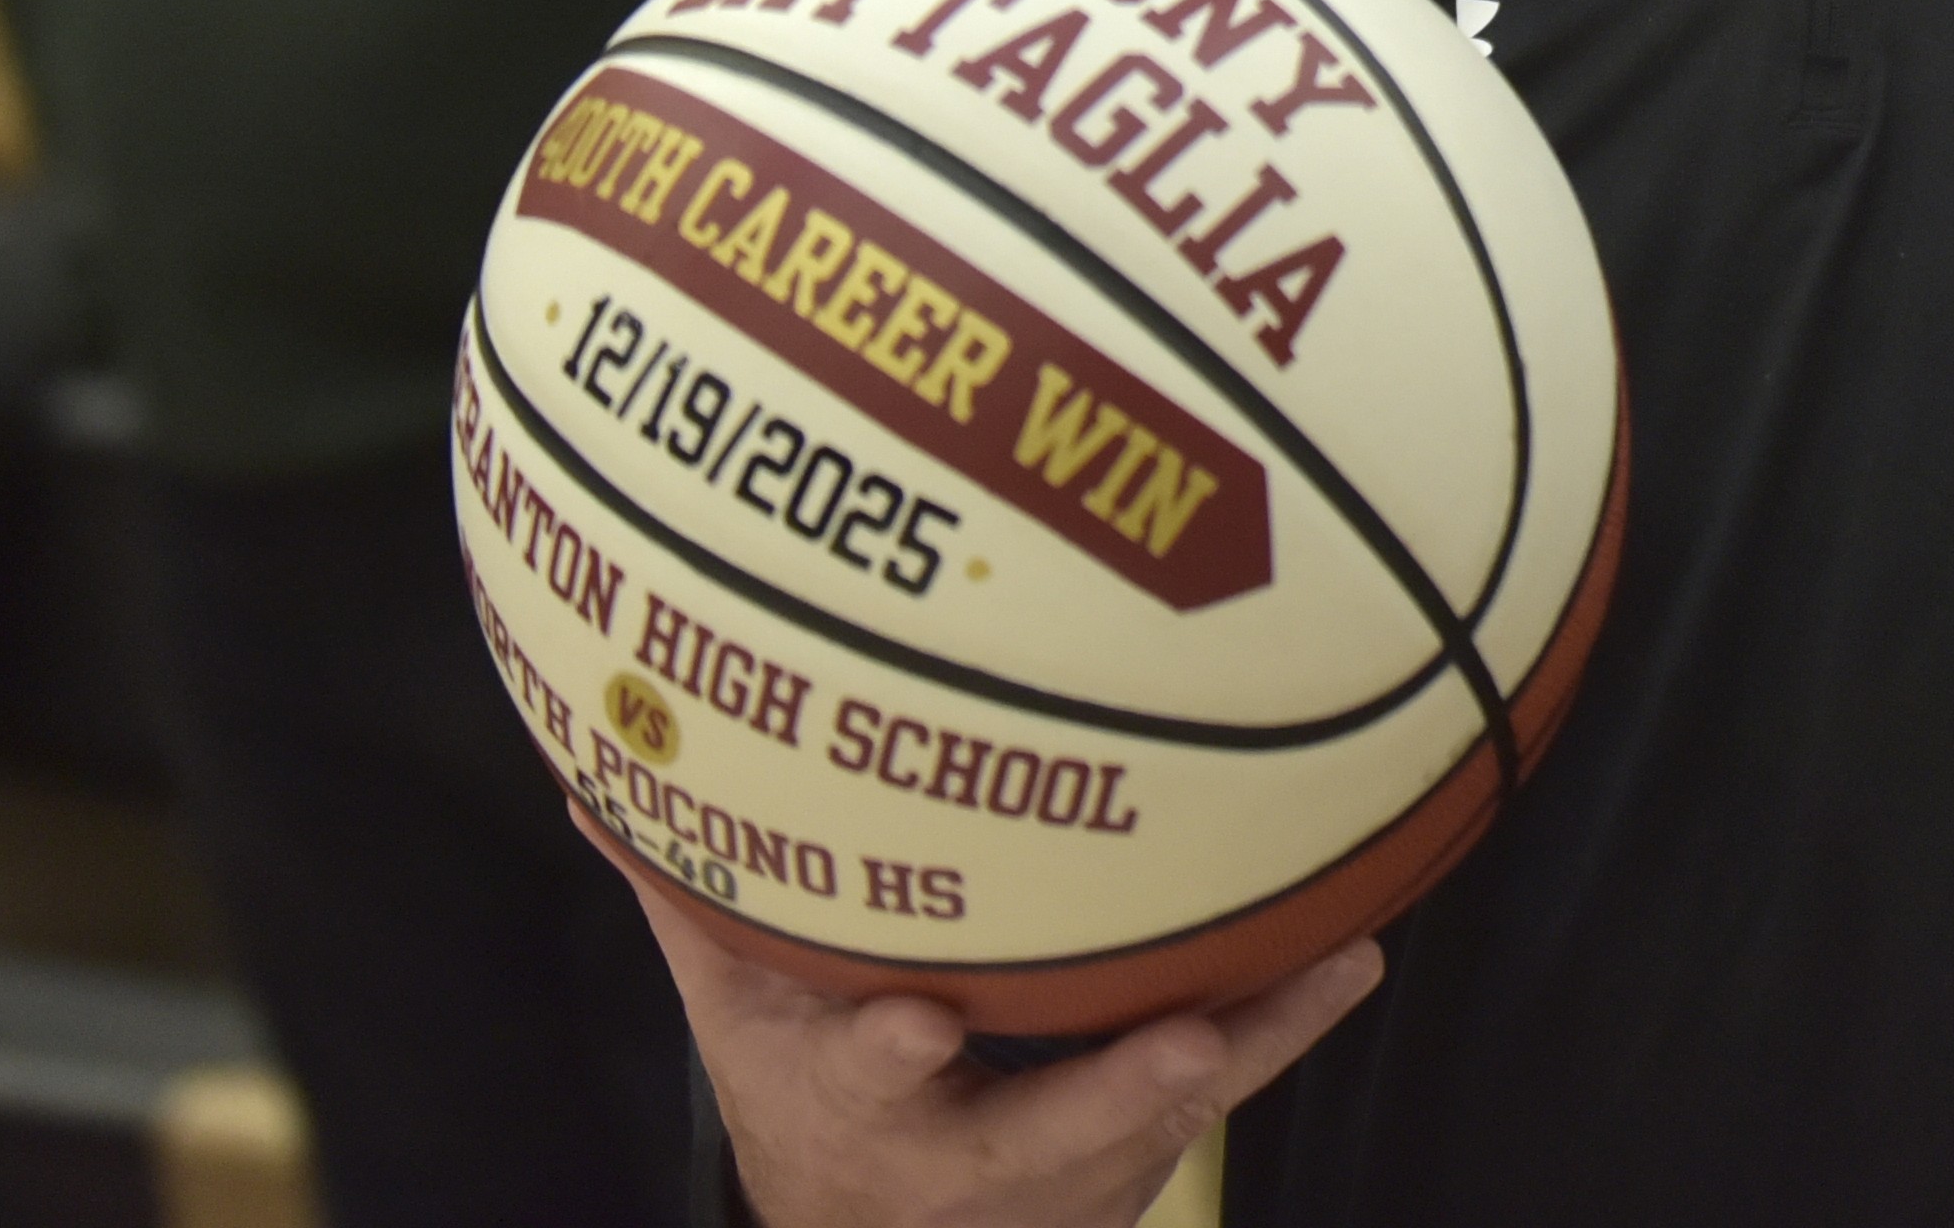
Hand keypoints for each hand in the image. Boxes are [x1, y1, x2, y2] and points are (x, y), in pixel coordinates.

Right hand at [642, 885, 1378, 1227]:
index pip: (863, 1083)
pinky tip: (1354, 954)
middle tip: (1186, 1048)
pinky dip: (1285, 1024)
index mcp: (850, 1108)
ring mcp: (1061, 1173)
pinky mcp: (1132, 1159)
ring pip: (1161, 1118)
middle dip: (1111, 1097)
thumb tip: (600, 779)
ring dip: (1251, 1048)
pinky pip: (1221, 1092)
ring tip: (1332, 967)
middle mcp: (961, 1158)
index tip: (914, 1021)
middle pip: (1040, 1134)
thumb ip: (693, 902)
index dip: (886, 1057)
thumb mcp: (739, 1021)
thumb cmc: (805, 1098)